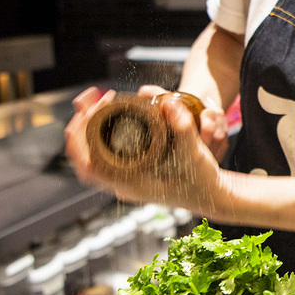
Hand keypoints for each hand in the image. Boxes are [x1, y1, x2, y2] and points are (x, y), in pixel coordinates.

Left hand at [64, 87, 228, 213]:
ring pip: (91, 154)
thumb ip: (183, 128)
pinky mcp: (130, 173)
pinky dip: (101, 134)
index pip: (88, 162)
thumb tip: (169, 103)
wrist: (212, 196)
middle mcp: (122, 184)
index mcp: (130, 184)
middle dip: (83, 124)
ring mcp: (124, 180)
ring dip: (90, 128)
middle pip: (83, 156)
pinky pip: (103, 154)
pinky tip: (110, 117)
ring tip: (102, 103)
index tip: (93, 108)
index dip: (82, 133)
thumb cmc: (202, 181)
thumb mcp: (194, 154)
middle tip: (96, 98)